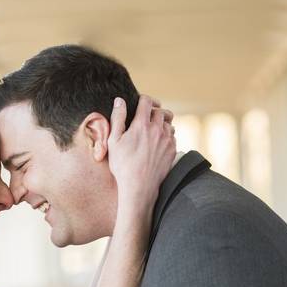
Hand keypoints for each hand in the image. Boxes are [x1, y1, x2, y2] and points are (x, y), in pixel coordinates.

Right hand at [107, 95, 176, 210]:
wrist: (139, 187)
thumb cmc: (123, 165)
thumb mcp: (113, 141)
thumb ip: (117, 118)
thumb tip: (120, 101)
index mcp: (141, 124)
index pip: (147, 101)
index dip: (143, 99)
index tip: (140, 102)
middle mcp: (157, 130)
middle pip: (160, 111)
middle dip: (153, 111)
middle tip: (146, 116)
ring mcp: (167, 140)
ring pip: (169, 123)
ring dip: (161, 123)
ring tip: (153, 129)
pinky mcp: (172, 150)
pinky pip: (173, 136)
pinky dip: (167, 135)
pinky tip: (158, 142)